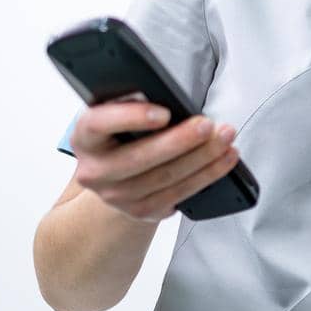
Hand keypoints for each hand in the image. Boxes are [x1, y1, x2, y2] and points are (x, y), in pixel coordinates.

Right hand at [70, 101, 239, 223]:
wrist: (116, 177)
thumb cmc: (123, 134)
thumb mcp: (118, 114)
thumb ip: (134, 104)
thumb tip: (172, 99)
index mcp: (84, 137)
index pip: (99, 124)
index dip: (131, 117)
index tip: (164, 112)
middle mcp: (94, 171)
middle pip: (140, 157)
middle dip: (180, 140)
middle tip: (209, 125)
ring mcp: (116, 196)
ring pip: (165, 178)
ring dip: (203, 158)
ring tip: (226, 139)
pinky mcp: (141, 211)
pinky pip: (179, 194)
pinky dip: (207, 175)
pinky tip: (225, 159)